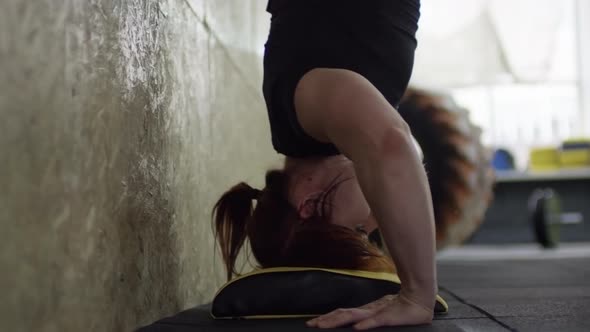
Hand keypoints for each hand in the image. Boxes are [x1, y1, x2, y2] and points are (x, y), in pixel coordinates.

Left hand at [306, 293, 432, 329]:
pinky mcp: (389, 317)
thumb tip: (356, 325)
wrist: (419, 299)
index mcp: (366, 311)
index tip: (314, 322)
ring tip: (324, 325)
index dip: (328, 318)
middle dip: (326, 320)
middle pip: (343, 314)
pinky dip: (365, 324)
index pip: (343, 313)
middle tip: (311, 324)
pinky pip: (376, 321)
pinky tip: (356, 328)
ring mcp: (377, 312)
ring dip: (337, 321)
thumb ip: (370, 320)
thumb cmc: (402, 309)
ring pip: (353, 316)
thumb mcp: (382, 315)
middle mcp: (368, 310)